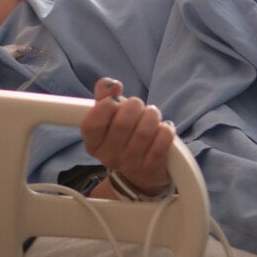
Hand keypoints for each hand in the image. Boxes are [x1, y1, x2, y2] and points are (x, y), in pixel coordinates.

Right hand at [80, 78, 174, 197]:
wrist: (142, 171)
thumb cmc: (125, 135)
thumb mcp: (110, 116)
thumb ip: (105, 95)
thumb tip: (111, 85)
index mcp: (94, 143)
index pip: (91, 124)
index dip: (104, 107)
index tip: (114, 100)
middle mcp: (108, 157)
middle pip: (121, 124)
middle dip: (134, 106)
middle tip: (138, 106)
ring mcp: (130, 165)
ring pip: (144, 131)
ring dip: (152, 116)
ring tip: (152, 115)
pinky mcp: (151, 170)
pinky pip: (162, 142)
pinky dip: (165, 130)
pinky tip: (162, 130)